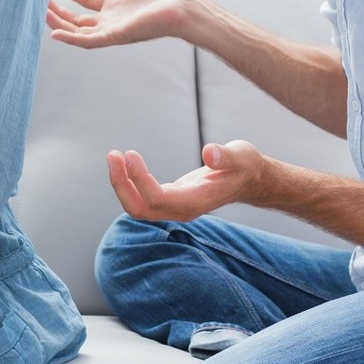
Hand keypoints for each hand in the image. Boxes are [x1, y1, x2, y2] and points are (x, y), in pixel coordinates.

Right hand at [47, 0, 191, 48]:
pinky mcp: (116, 38)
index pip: (87, 0)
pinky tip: (54, 33)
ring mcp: (113, 31)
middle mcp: (112, 21)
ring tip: (42, 12)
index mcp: (117, 6)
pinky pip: (88, 41)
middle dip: (58, 12)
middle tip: (41, 0)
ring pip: (78, 32)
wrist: (183, 5)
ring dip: (59, 24)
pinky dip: (70, 39)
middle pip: (78, 20)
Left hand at [106, 140, 265, 221]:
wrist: (250, 180)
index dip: (139, 180)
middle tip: (113, 155)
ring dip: (121, 184)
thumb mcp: (241, 156)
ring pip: (138, 207)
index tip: (130, 154)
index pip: (158, 199)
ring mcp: (175, 208)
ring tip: (114, 156)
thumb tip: (209, 153)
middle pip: (141, 209)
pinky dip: (129, 183)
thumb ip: (226, 156)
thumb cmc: (245, 166)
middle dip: (122, 185)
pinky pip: (142, 199)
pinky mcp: (171, 200)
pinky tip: (124, 163)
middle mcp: (182, 210)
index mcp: (196, 201)